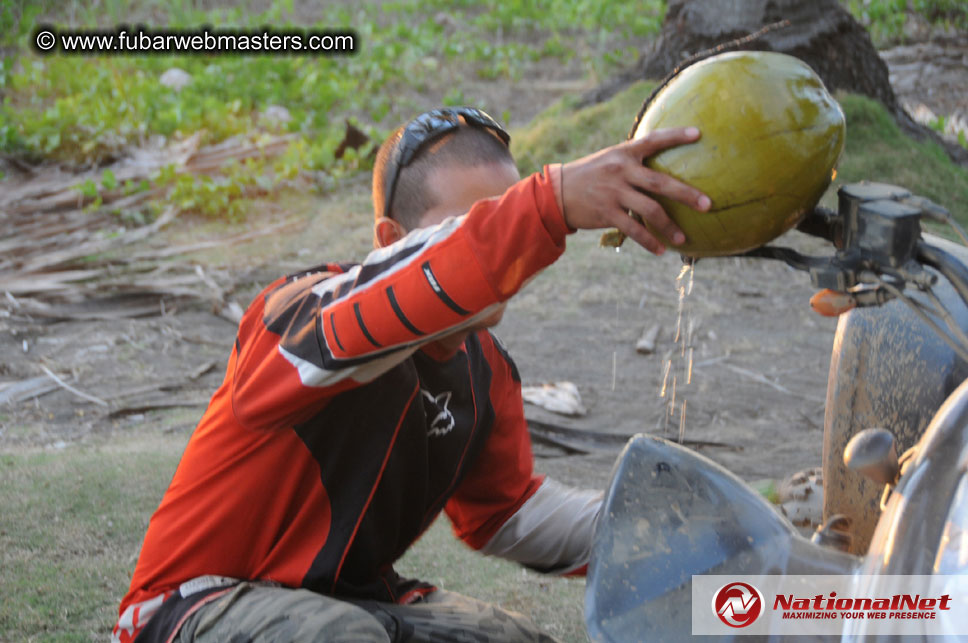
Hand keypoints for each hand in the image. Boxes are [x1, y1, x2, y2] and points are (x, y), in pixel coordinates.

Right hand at [560, 127, 710, 254]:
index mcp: (623, 154)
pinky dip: (649, 241)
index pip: (653, 140)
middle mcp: (620, 171)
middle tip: (708, 204)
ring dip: (670, 226)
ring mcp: (614, 193)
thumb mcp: (609, 160)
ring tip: (684, 238)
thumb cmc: (589, 175)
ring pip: (650, 210)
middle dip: (686, 194)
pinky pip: (633, 229)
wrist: (557, 192)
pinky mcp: (606, 213)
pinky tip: (661, 250)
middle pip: (660, 182)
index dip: (676, 136)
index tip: (698, 134)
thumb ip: (633, 163)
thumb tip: (662, 172)